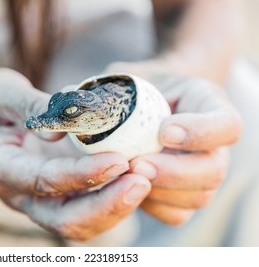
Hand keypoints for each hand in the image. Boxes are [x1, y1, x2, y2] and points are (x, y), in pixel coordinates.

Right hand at [0, 68, 150, 239]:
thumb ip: (27, 104)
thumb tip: (60, 129)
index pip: (42, 180)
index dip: (81, 175)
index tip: (119, 159)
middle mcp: (17, 194)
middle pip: (64, 219)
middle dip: (106, 205)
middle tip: (142, 180)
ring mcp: (37, 199)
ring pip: (79, 222)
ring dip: (115, 207)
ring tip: (145, 179)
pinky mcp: (55, 195)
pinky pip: (87, 210)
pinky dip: (112, 200)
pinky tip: (135, 178)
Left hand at [106, 62, 241, 224]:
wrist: (144, 110)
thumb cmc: (134, 91)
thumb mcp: (121, 79)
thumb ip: (98, 89)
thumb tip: (64, 105)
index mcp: (207, 107)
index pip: (227, 124)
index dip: (202, 131)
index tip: (164, 130)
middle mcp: (212, 146)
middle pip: (214, 169)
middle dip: (175, 171)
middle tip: (136, 164)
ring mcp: (201, 175)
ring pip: (197, 196)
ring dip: (160, 191)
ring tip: (126, 175)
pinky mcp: (184, 197)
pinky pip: (176, 214)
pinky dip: (153, 206)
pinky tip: (128, 189)